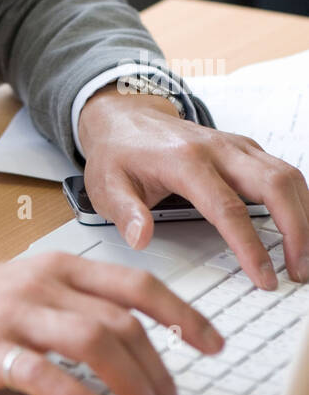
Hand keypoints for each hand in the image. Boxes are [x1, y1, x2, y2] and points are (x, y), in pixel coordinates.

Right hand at [0, 253, 223, 394]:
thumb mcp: (25, 293)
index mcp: (56, 266)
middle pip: (121, 320)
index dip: (181, 313)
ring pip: (92, 341)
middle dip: (160, 370)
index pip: (134, 285)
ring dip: (131, 386)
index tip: (211, 342)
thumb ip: (73, 308)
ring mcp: (12, 313)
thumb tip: (134, 349)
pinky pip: (39, 371)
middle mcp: (39, 282)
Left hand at [78, 86, 308, 288]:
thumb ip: (124, 212)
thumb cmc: (118, 152)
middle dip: (296, 230)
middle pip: (274, 184)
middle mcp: (216, 148)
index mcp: (183, 160)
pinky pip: (283, 172)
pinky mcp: (244, 149)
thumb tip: (141, 238)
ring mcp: (234, 146)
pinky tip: (300, 228)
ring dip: (304, 216)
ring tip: (304, 258)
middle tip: (299, 271)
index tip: (265, 277)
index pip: (227, 207)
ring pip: (286, 175)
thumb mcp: (105, 184)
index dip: (250, 247)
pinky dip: (298, 201)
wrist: (123, 117)